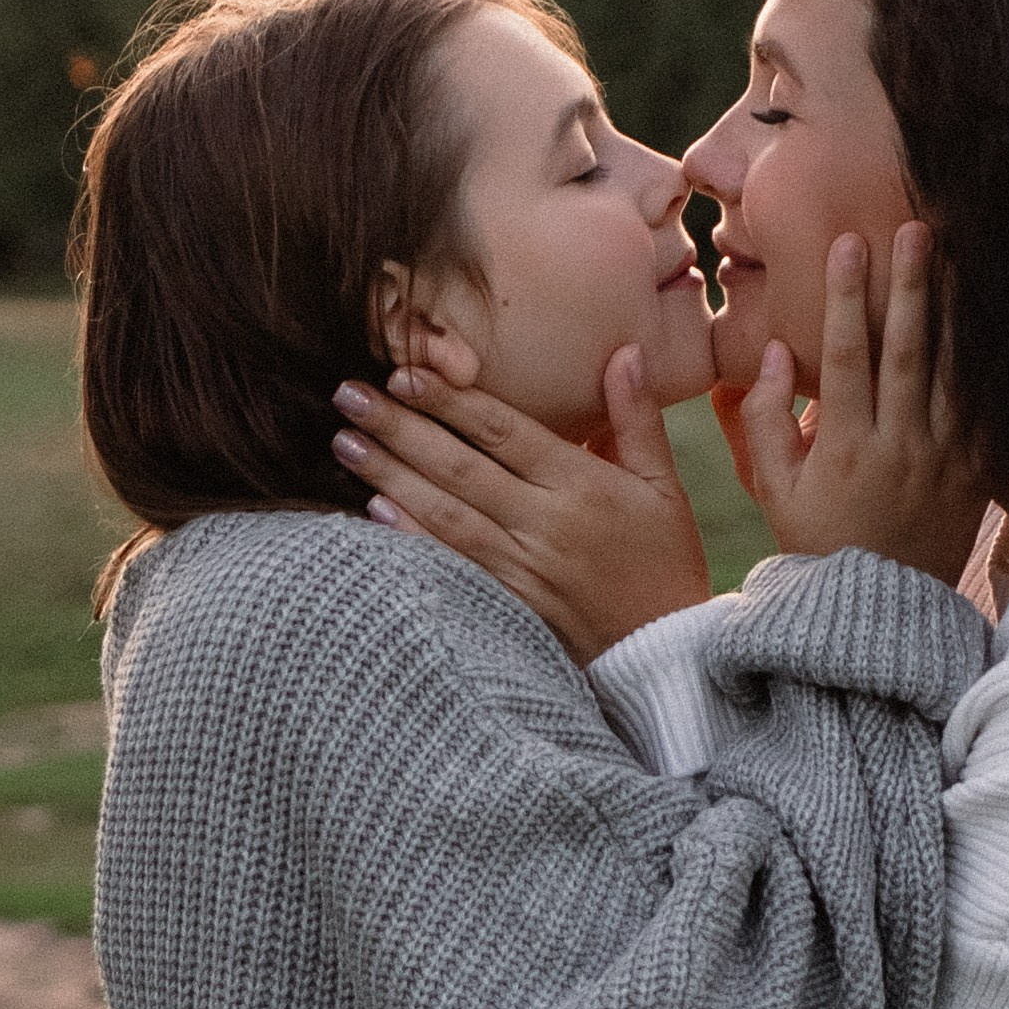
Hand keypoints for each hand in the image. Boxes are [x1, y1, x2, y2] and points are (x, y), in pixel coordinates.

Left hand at [330, 345, 710, 663]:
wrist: (665, 657)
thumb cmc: (665, 563)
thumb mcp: (663, 487)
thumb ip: (637, 418)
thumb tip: (624, 350)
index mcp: (584, 486)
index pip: (504, 431)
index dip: (451, 400)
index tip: (405, 372)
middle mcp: (548, 525)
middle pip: (460, 466)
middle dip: (399, 426)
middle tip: (346, 394)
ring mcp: (524, 569)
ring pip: (445, 513)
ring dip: (389, 475)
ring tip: (344, 443)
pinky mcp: (509, 607)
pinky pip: (451, 565)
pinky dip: (410, 537)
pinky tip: (371, 512)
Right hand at [727, 224, 991, 585]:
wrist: (881, 616)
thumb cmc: (817, 546)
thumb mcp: (773, 491)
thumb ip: (762, 420)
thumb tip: (774, 352)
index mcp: (844, 449)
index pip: (845, 358)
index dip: (844, 298)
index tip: (848, 243)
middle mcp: (899, 449)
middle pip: (907, 352)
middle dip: (909, 285)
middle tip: (914, 227)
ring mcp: (944, 461)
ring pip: (953, 372)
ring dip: (954, 310)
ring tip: (959, 255)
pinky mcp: (976, 473)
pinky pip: (986, 408)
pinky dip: (988, 361)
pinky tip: (992, 316)